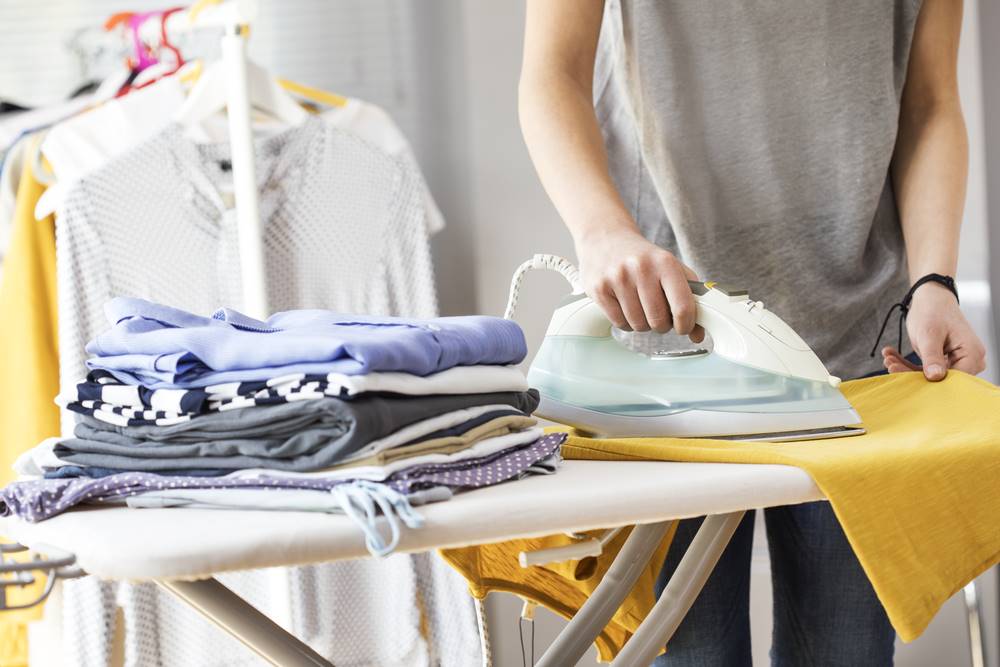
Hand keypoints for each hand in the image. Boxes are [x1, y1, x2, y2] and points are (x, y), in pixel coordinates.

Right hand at [574, 226, 704, 340]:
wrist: (606, 238)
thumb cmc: (643, 258)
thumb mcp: (671, 268)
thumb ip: (689, 299)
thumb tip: (697, 334)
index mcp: (665, 262)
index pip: (682, 306)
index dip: (686, 324)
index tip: (683, 327)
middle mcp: (641, 268)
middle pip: (658, 321)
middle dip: (661, 325)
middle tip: (658, 314)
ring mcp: (617, 278)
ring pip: (638, 325)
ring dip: (642, 323)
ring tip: (640, 307)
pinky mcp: (599, 289)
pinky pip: (619, 322)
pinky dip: (625, 321)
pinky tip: (625, 307)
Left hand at [881, 282, 986, 380]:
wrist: (932, 297)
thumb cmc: (933, 311)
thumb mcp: (929, 334)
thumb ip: (932, 357)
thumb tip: (935, 377)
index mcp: (972, 354)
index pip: (952, 380)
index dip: (928, 382)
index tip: (901, 375)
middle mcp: (970, 361)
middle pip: (940, 379)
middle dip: (911, 373)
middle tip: (889, 365)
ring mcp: (957, 362)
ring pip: (929, 375)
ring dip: (905, 368)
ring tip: (887, 359)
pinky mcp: (945, 361)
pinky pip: (926, 369)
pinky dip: (907, 364)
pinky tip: (891, 355)